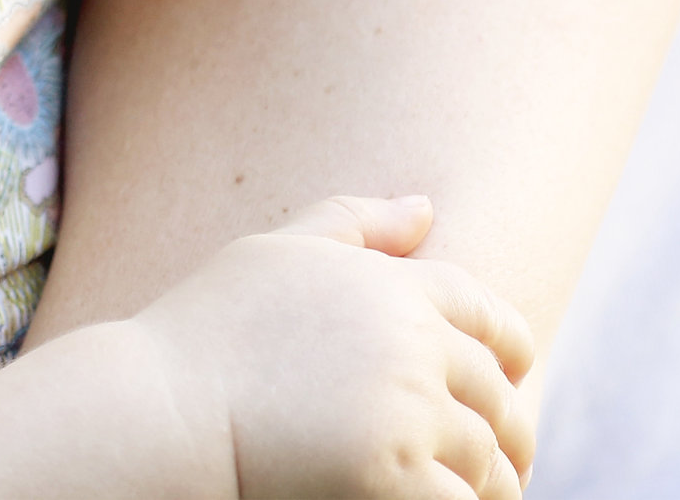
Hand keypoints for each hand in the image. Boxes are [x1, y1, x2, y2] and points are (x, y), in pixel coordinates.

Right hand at [133, 196, 537, 499]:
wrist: (161, 413)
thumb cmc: (207, 333)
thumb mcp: (278, 254)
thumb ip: (357, 222)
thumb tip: (426, 208)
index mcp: (396, 288)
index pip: (487, 313)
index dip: (511, 346)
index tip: (518, 372)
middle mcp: (413, 345)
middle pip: (494, 392)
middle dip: (508, 426)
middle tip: (512, 456)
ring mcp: (406, 413)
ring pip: (483, 455)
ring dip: (492, 480)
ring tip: (489, 495)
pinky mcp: (391, 479)